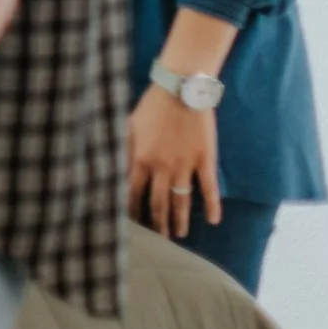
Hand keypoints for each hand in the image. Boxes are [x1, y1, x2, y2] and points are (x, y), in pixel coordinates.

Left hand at [128, 87, 221, 238]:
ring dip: (180, 220)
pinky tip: (215, 220)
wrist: (181, 88)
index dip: (131, 211)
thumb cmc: (152, 105)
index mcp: (140, 159)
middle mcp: (161, 166)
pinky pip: (209, 187)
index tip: (130, 226)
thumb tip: (113, 169)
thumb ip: (123, 149)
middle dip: (157, 223)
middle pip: (157, 202)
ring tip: (180, 235)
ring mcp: (185, 164)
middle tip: (158, 240)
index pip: (131, 192)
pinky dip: (213, 205)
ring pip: (181, 200)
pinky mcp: (205, 159)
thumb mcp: (129, 126)